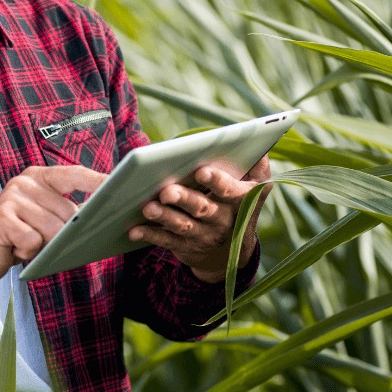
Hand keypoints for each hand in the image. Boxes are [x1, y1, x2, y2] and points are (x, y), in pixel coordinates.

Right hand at [0, 165, 105, 283]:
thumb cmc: (18, 235)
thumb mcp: (46, 219)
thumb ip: (71, 212)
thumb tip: (108, 213)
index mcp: (39, 177)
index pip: (74, 174)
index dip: (98, 180)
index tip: (121, 185)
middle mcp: (25, 182)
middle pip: (67, 212)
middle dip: (65, 234)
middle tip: (48, 242)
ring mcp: (11, 198)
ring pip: (52, 229)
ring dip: (44, 245)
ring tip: (28, 244)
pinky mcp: (0, 219)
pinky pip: (32, 241)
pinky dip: (28, 252)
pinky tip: (15, 249)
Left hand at [128, 156, 271, 282]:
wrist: (233, 252)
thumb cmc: (239, 203)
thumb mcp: (256, 186)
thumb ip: (257, 164)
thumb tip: (257, 139)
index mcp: (241, 200)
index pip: (230, 190)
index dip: (217, 181)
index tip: (202, 171)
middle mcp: (223, 220)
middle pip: (203, 208)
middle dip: (185, 199)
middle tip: (167, 190)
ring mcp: (204, 235)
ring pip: (183, 225)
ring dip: (164, 216)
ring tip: (148, 207)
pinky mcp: (185, 246)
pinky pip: (166, 241)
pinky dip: (150, 234)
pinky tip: (134, 229)